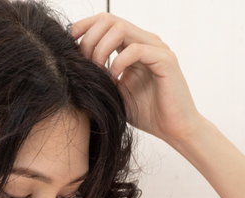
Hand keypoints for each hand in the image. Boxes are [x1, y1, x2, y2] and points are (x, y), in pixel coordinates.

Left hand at [69, 11, 203, 145]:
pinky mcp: (165, 60)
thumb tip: (75, 68)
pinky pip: (135, 50)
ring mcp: (156, 48)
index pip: (105, 22)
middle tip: (85, 64)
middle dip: (90, 39)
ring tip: (99, 71)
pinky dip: (119, 62)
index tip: (69, 44)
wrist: (175, 130)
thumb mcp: (116, 93)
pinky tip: (114, 78)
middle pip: (109, 20)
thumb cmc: (148, 114)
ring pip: (121, 29)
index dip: (84, 27)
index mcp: (133, 45)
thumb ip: (101, 77)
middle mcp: (145, 41)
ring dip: (102, 49)